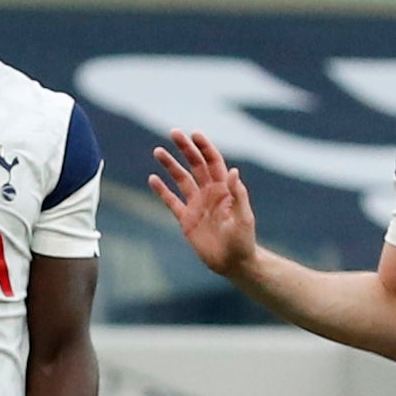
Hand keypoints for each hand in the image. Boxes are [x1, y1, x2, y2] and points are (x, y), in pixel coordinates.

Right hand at [148, 130, 258, 278]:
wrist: (233, 262)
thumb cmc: (243, 240)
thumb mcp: (243, 217)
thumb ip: (238, 194)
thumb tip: (233, 170)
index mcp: (224, 189)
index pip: (212, 162)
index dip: (204, 147)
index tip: (194, 134)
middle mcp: (209, 193)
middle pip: (195, 165)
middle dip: (185, 149)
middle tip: (174, 132)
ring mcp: (196, 205)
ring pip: (181, 179)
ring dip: (170, 165)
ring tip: (158, 151)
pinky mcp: (186, 220)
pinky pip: (171, 201)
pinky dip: (162, 191)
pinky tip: (152, 179)